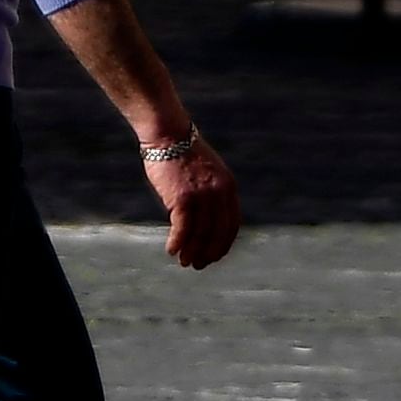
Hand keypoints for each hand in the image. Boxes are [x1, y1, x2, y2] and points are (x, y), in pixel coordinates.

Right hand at [145, 135, 243, 269]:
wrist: (168, 135)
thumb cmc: (183, 155)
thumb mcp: (207, 174)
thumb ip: (211, 195)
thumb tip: (205, 222)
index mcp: (228, 188)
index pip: (232, 224)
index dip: (223, 243)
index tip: (215, 256)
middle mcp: (219, 193)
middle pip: (217, 233)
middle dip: (208, 252)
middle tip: (198, 265)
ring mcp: (202, 196)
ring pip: (199, 234)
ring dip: (192, 252)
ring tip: (184, 262)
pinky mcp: (183, 198)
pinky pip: (182, 228)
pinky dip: (177, 242)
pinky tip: (171, 250)